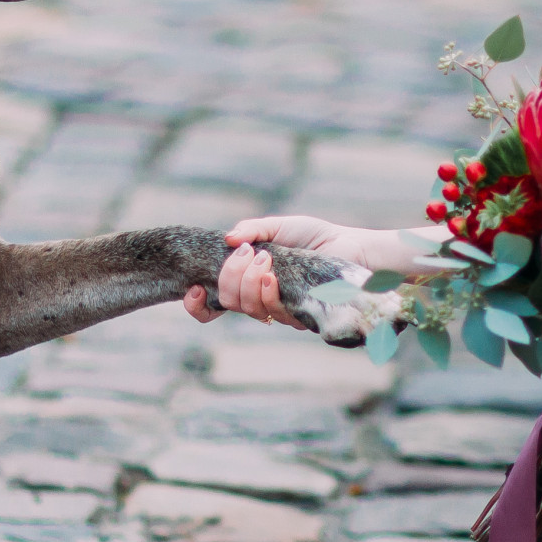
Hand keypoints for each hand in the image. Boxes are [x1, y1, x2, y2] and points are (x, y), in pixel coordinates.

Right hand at [182, 216, 390, 328]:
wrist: (349, 246)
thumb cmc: (314, 236)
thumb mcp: (278, 226)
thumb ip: (252, 230)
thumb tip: (228, 239)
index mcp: (248, 280)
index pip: (213, 304)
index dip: (197, 305)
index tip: (193, 289)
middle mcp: (260, 298)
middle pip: (228, 302)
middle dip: (229, 277)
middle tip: (248, 254)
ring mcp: (279, 309)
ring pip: (248, 310)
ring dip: (249, 283)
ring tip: (265, 259)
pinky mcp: (300, 315)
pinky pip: (273, 314)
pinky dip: (267, 293)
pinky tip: (273, 277)